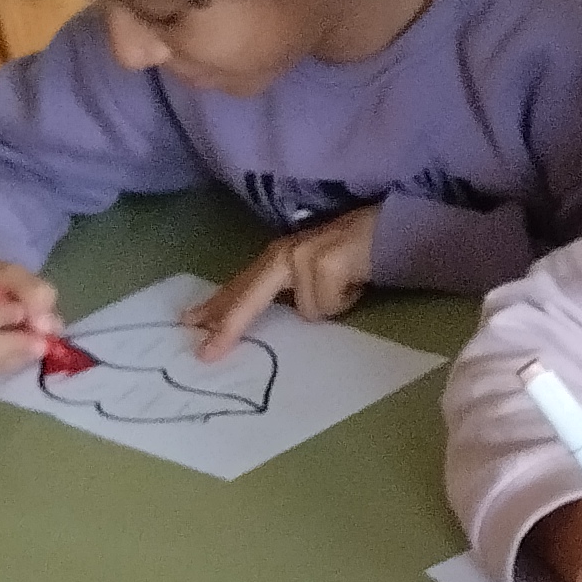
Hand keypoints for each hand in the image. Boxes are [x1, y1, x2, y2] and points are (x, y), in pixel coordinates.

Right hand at [0, 260, 62, 374]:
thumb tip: (47, 327)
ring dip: (15, 356)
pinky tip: (18, 351)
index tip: (26, 311)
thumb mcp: (13, 274)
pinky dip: (8, 363)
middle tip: (42, 341)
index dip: (8, 318)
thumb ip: (34, 292)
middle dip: (16, 345)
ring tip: (33, 343)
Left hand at [188, 205, 378, 358]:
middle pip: (249, 297)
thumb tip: (277, 315)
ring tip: (348, 288)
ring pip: (309, 310)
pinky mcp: (327, 265)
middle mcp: (285, 254)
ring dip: (331, 305)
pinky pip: (330, 305)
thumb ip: (290, 289)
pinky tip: (357, 282)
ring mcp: (305, 258)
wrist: (390, 230)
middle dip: (229, 325)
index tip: (191, 326)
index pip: (241, 287)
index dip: (217, 309)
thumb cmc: (354, 255)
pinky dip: (347, 300)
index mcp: (277, 257)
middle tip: (207, 352)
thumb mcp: (313, 271)